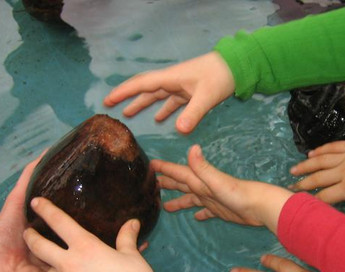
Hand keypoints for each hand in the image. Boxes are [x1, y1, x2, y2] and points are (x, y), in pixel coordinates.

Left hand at [24, 198, 159, 271]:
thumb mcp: (131, 255)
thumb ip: (126, 237)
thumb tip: (132, 223)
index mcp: (85, 247)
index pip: (59, 222)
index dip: (46, 209)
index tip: (36, 202)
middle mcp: (70, 265)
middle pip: (39, 247)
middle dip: (31, 238)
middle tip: (28, 233)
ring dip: (51, 269)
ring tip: (58, 268)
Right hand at [103, 52, 234, 133]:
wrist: (236, 67)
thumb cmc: (220, 77)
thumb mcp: (206, 96)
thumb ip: (193, 114)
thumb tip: (178, 131)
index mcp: (170, 78)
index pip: (141, 84)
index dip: (124, 91)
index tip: (108, 100)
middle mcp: (171, 81)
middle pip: (144, 88)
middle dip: (128, 96)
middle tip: (111, 106)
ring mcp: (179, 86)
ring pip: (156, 96)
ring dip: (143, 104)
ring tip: (129, 115)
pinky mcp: (188, 92)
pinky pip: (170, 101)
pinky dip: (163, 109)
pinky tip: (158, 120)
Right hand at [151, 144, 291, 232]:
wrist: (260, 207)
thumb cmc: (238, 194)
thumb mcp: (216, 181)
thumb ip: (203, 167)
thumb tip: (192, 147)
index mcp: (200, 180)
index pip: (179, 172)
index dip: (165, 168)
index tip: (150, 164)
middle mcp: (204, 187)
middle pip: (182, 184)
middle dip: (168, 183)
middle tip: (152, 184)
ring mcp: (212, 199)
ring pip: (191, 198)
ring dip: (179, 201)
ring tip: (165, 207)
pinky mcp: (220, 210)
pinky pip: (206, 211)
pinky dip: (200, 213)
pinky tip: (196, 217)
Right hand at [289, 133, 344, 224]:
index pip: (326, 196)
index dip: (312, 201)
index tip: (299, 205)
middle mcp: (343, 171)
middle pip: (318, 178)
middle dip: (302, 184)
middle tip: (288, 189)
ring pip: (320, 161)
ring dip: (305, 166)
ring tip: (292, 171)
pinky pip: (331, 147)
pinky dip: (319, 150)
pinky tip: (310, 153)